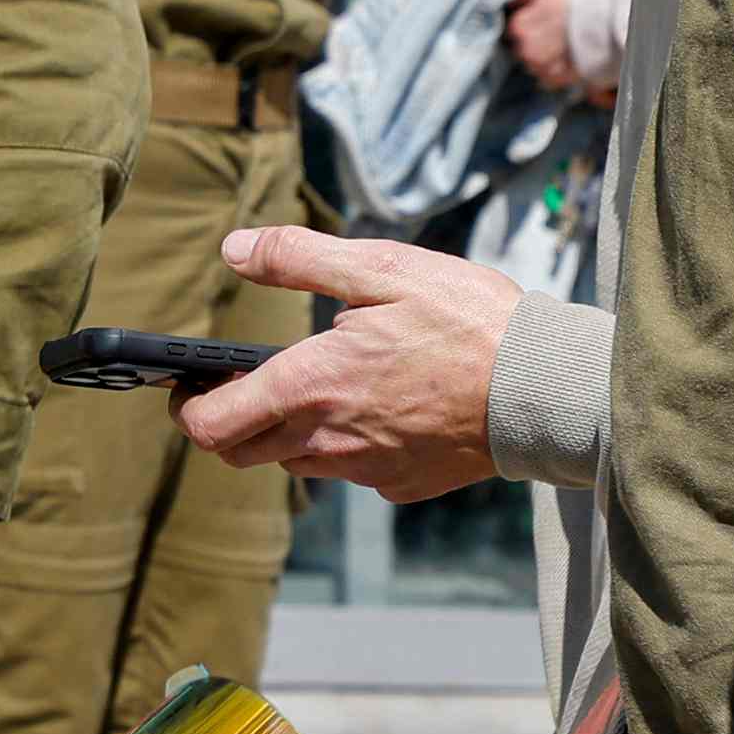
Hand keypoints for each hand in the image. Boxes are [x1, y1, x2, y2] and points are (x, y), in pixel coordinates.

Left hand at [177, 226, 519, 499]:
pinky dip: (347, 444)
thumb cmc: (469, 320)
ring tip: (321, 385)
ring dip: (288, 433)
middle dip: (228, 421)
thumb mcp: (382, 268)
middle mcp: (327, 440)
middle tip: (242, 385)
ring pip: (296, 462)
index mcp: (310, 386)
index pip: (211, 425)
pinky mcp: (401, 485)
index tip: (188, 386)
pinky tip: (380, 407)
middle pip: (241, 453)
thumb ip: (299, 258)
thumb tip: (235, 249)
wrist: (546, 388)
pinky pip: (352, 470)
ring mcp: (365, 469)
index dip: (188, 407)